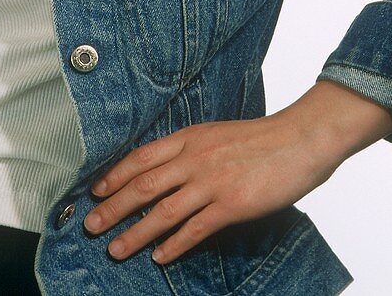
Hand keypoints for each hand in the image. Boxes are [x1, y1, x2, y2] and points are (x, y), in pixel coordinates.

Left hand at [83, 105, 342, 266]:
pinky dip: (174, 244)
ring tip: (116, 249)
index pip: (142, 157)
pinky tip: (160, 257)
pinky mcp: (232, 204)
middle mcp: (195, 157)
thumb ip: (191, 148)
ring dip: (136, 232)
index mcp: (190, 136)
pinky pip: (195, 228)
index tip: (96, 191)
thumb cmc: (261, 138)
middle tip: (92, 225)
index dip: (116, 175)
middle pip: (143, 184)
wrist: (299, 138)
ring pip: (163, 210)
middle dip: (114, 207)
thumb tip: (166, 167)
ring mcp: (212, 181)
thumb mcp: (217, 133)